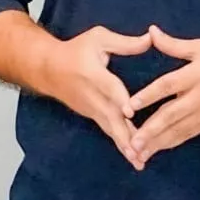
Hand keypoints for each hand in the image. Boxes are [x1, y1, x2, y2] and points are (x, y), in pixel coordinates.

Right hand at [36, 26, 151, 170]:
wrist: (48, 68)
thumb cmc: (76, 50)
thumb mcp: (98, 38)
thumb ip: (125, 43)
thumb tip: (151, 39)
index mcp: (92, 73)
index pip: (108, 87)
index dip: (119, 99)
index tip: (130, 112)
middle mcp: (91, 95)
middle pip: (110, 116)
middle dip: (124, 134)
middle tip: (139, 151)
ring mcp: (90, 108)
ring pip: (109, 128)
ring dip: (124, 145)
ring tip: (138, 161)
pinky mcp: (92, 116)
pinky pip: (108, 130)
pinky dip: (120, 144)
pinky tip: (133, 157)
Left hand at [126, 25, 199, 164]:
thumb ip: (174, 44)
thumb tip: (151, 31)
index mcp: (195, 75)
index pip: (167, 87)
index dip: (148, 96)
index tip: (130, 106)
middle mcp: (198, 97)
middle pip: (171, 115)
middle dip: (150, 130)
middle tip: (132, 142)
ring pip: (178, 130)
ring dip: (158, 142)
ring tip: (139, 153)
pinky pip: (188, 134)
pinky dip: (173, 142)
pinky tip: (159, 149)